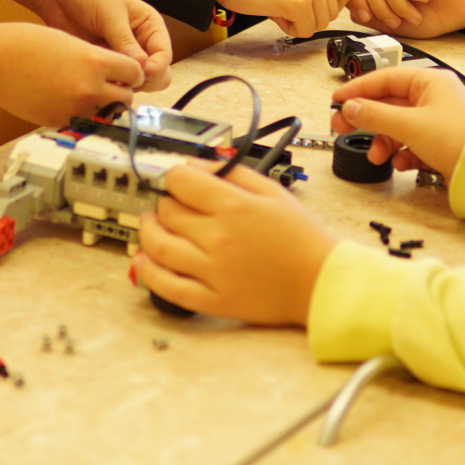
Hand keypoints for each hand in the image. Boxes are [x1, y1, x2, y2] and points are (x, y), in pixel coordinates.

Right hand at [0, 22, 155, 125]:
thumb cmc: (25, 44)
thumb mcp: (70, 41)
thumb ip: (96, 58)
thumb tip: (114, 72)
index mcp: (95, 62)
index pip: (135, 72)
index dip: (132, 71)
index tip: (127, 72)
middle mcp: (90, 88)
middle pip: (126, 97)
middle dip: (121, 91)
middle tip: (111, 84)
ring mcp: (74, 109)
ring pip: (107, 114)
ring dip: (104, 106)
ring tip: (90, 93)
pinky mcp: (59, 122)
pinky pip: (83, 122)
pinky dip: (82, 114)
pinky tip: (68, 100)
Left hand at [11, 0, 171, 91]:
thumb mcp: (111, 15)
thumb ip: (126, 43)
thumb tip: (141, 68)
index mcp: (150, 26)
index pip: (163, 56)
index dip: (155, 68)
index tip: (139, 72)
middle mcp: (139, 42)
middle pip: (154, 74)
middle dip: (142, 80)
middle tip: (124, 80)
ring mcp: (120, 54)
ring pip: (132, 80)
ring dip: (122, 83)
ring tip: (106, 77)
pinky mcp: (102, 61)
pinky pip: (111, 80)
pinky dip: (107, 83)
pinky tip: (95, 77)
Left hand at [135, 164, 335, 324]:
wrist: (321, 283)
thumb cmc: (301, 237)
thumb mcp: (273, 191)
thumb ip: (234, 172)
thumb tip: (197, 163)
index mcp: (235, 207)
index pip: (181, 181)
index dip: (173, 176)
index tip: (175, 180)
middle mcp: (219, 238)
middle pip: (168, 212)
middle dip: (165, 202)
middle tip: (171, 203)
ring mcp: (214, 272)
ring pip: (159, 247)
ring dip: (148, 231)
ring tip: (151, 225)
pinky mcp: (213, 300)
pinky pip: (168, 287)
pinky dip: (148, 272)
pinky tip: (143, 260)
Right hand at [218, 0, 353, 37]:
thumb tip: (331, 11)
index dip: (327, 6)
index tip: (309, 8)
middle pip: (334, 12)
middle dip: (311, 16)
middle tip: (285, 4)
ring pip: (321, 23)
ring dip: (299, 22)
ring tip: (278, 5)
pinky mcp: (300, 1)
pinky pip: (306, 31)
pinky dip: (289, 28)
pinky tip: (274, 12)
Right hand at [330, 67, 464, 180]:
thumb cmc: (457, 140)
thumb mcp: (409, 125)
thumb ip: (374, 115)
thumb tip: (350, 108)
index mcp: (430, 82)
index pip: (386, 78)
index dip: (359, 89)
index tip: (338, 99)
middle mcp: (434, 98)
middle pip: (389, 103)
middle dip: (366, 118)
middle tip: (341, 126)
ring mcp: (436, 121)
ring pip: (398, 126)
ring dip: (384, 141)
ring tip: (377, 156)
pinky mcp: (438, 142)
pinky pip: (410, 143)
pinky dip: (401, 153)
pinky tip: (401, 162)